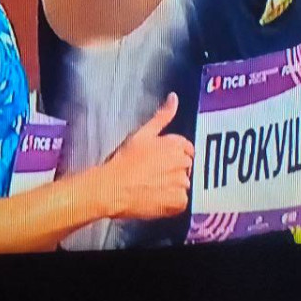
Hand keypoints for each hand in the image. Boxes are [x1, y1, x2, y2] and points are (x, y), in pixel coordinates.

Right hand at [105, 93, 193, 219]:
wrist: (112, 187)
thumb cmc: (124, 160)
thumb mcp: (143, 133)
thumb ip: (162, 116)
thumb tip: (174, 98)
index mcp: (176, 144)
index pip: (187, 148)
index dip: (174, 155)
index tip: (162, 161)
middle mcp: (182, 162)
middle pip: (187, 166)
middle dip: (175, 169)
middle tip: (155, 174)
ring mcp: (181, 183)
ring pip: (184, 183)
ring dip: (174, 185)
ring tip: (154, 186)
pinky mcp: (178, 202)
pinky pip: (183, 201)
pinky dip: (173, 202)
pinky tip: (158, 198)